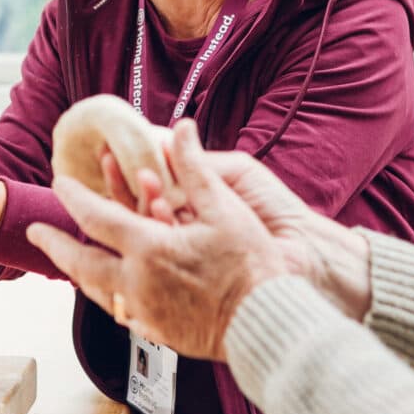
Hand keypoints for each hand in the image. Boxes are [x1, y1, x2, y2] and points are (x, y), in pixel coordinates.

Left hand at [28, 121, 299, 359]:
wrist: (267, 321)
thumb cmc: (251, 263)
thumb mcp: (224, 208)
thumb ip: (194, 167)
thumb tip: (181, 127)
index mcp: (149, 249)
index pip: (96, 219)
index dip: (74, 198)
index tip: (59, 185)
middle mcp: (138, 283)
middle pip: (81, 263)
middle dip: (55, 245)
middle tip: (35, 233)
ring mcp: (146, 313)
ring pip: (97, 291)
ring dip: (78, 272)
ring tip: (70, 260)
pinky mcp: (158, 333)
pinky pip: (121, 313)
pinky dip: (108, 296)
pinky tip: (111, 293)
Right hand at [128, 134, 370, 319]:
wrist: (304, 251)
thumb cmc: (277, 211)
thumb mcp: (237, 172)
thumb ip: (200, 161)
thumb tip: (162, 139)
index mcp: (194, 201)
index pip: (151, 182)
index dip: (132, 166)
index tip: (114, 148)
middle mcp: (183, 227)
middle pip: (138, 206)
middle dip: (123, 183)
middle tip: (110, 161)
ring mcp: (183, 251)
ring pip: (144, 228)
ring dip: (138, 202)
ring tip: (141, 179)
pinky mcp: (186, 273)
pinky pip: (160, 251)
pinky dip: (157, 227)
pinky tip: (158, 207)